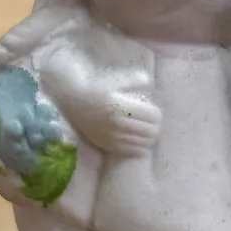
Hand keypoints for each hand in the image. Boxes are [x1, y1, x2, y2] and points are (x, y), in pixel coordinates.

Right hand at [40, 49, 160, 156]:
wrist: (73, 102)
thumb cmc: (96, 88)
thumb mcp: (114, 80)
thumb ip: (133, 79)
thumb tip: (149, 80)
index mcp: (120, 105)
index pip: (152, 115)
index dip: (157, 114)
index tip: (154, 111)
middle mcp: (116, 122)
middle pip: (150, 130)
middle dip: (155, 127)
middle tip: (154, 123)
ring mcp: (111, 136)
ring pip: (142, 142)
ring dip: (149, 138)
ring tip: (148, 133)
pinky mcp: (107, 145)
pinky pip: (130, 151)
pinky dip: (140, 149)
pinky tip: (142, 145)